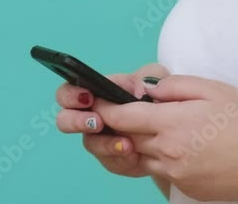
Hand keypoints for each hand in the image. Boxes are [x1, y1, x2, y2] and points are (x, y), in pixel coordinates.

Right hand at [54, 62, 169, 176]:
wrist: (172, 125)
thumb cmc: (159, 94)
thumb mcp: (156, 76)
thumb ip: (148, 75)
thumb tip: (139, 89)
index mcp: (97, 92)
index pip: (69, 91)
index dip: (70, 95)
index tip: (88, 98)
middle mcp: (93, 115)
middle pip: (64, 120)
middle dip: (76, 122)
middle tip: (98, 123)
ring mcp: (101, 139)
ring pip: (90, 144)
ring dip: (105, 144)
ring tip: (126, 144)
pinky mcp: (114, 158)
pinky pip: (110, 162)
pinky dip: (122, 158)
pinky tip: (134, 154)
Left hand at [95, 74, 237, 202]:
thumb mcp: (214, 89)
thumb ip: (175, 86)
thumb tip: (147, 90)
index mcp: (173, 123)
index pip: (122, 116)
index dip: (105, 107)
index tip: (97, 100)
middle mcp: (168, 152)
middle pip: (127, 138)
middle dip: (121, 124)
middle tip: (124, 109)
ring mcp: (176, 174)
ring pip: (141, 157)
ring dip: (141, 142)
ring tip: (159, 128)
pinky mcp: (185, 189)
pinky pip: (162, 171)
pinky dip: (163, 158)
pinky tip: (184, 146)